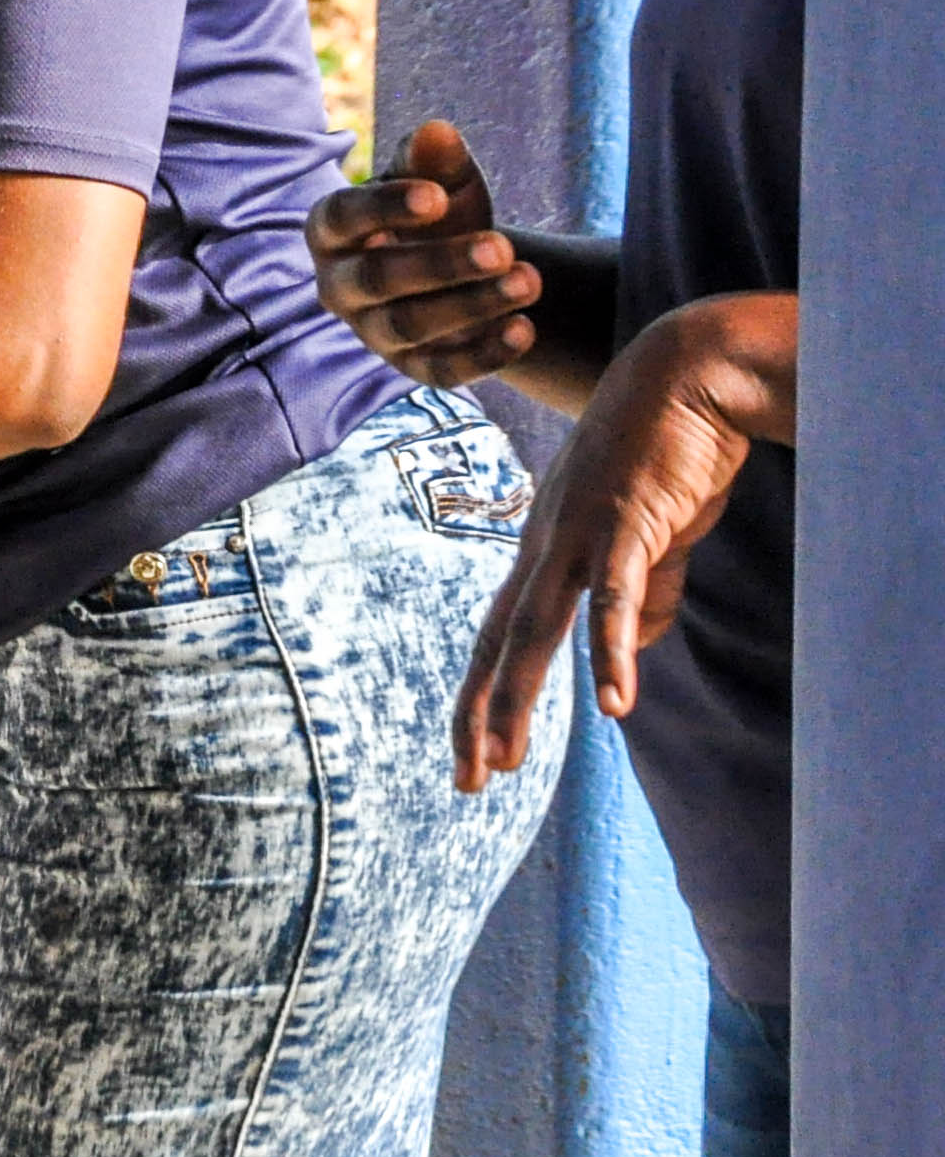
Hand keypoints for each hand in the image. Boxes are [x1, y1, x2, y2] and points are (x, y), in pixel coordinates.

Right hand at [309, 120, 541, 385]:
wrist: (461, 271)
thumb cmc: (440, 216)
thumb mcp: (441, 182)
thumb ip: (434, 160)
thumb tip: (436, 132)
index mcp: (332, 231)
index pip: (343, 218)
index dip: (385, 208)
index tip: (437, 197)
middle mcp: (339, 285)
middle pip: (376, 278)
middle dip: (439, 264)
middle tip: (501, 248)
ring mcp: (371, 332)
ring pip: (409, 325)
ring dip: (471, 305)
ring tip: (528, 281)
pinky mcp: (410, 367)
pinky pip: (440, 371)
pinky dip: (483, 354)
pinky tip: (525, 329)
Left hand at [451, 293, 790, 791]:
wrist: (689, 374)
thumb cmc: (667, 452)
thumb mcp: (650, 536)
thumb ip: (643, 593)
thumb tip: (628, 652)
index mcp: (546, 551)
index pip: (500, 636)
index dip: (483, 697)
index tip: (476, 757)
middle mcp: (545, 547)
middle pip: (499, 643)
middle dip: (479, 715)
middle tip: (467, 782)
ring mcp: (579, 534)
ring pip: (537, 629)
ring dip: (519, 696)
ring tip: (504, 759)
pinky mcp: (626, 521)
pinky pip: (617, 598)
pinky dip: (612, 649)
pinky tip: (613, 702)